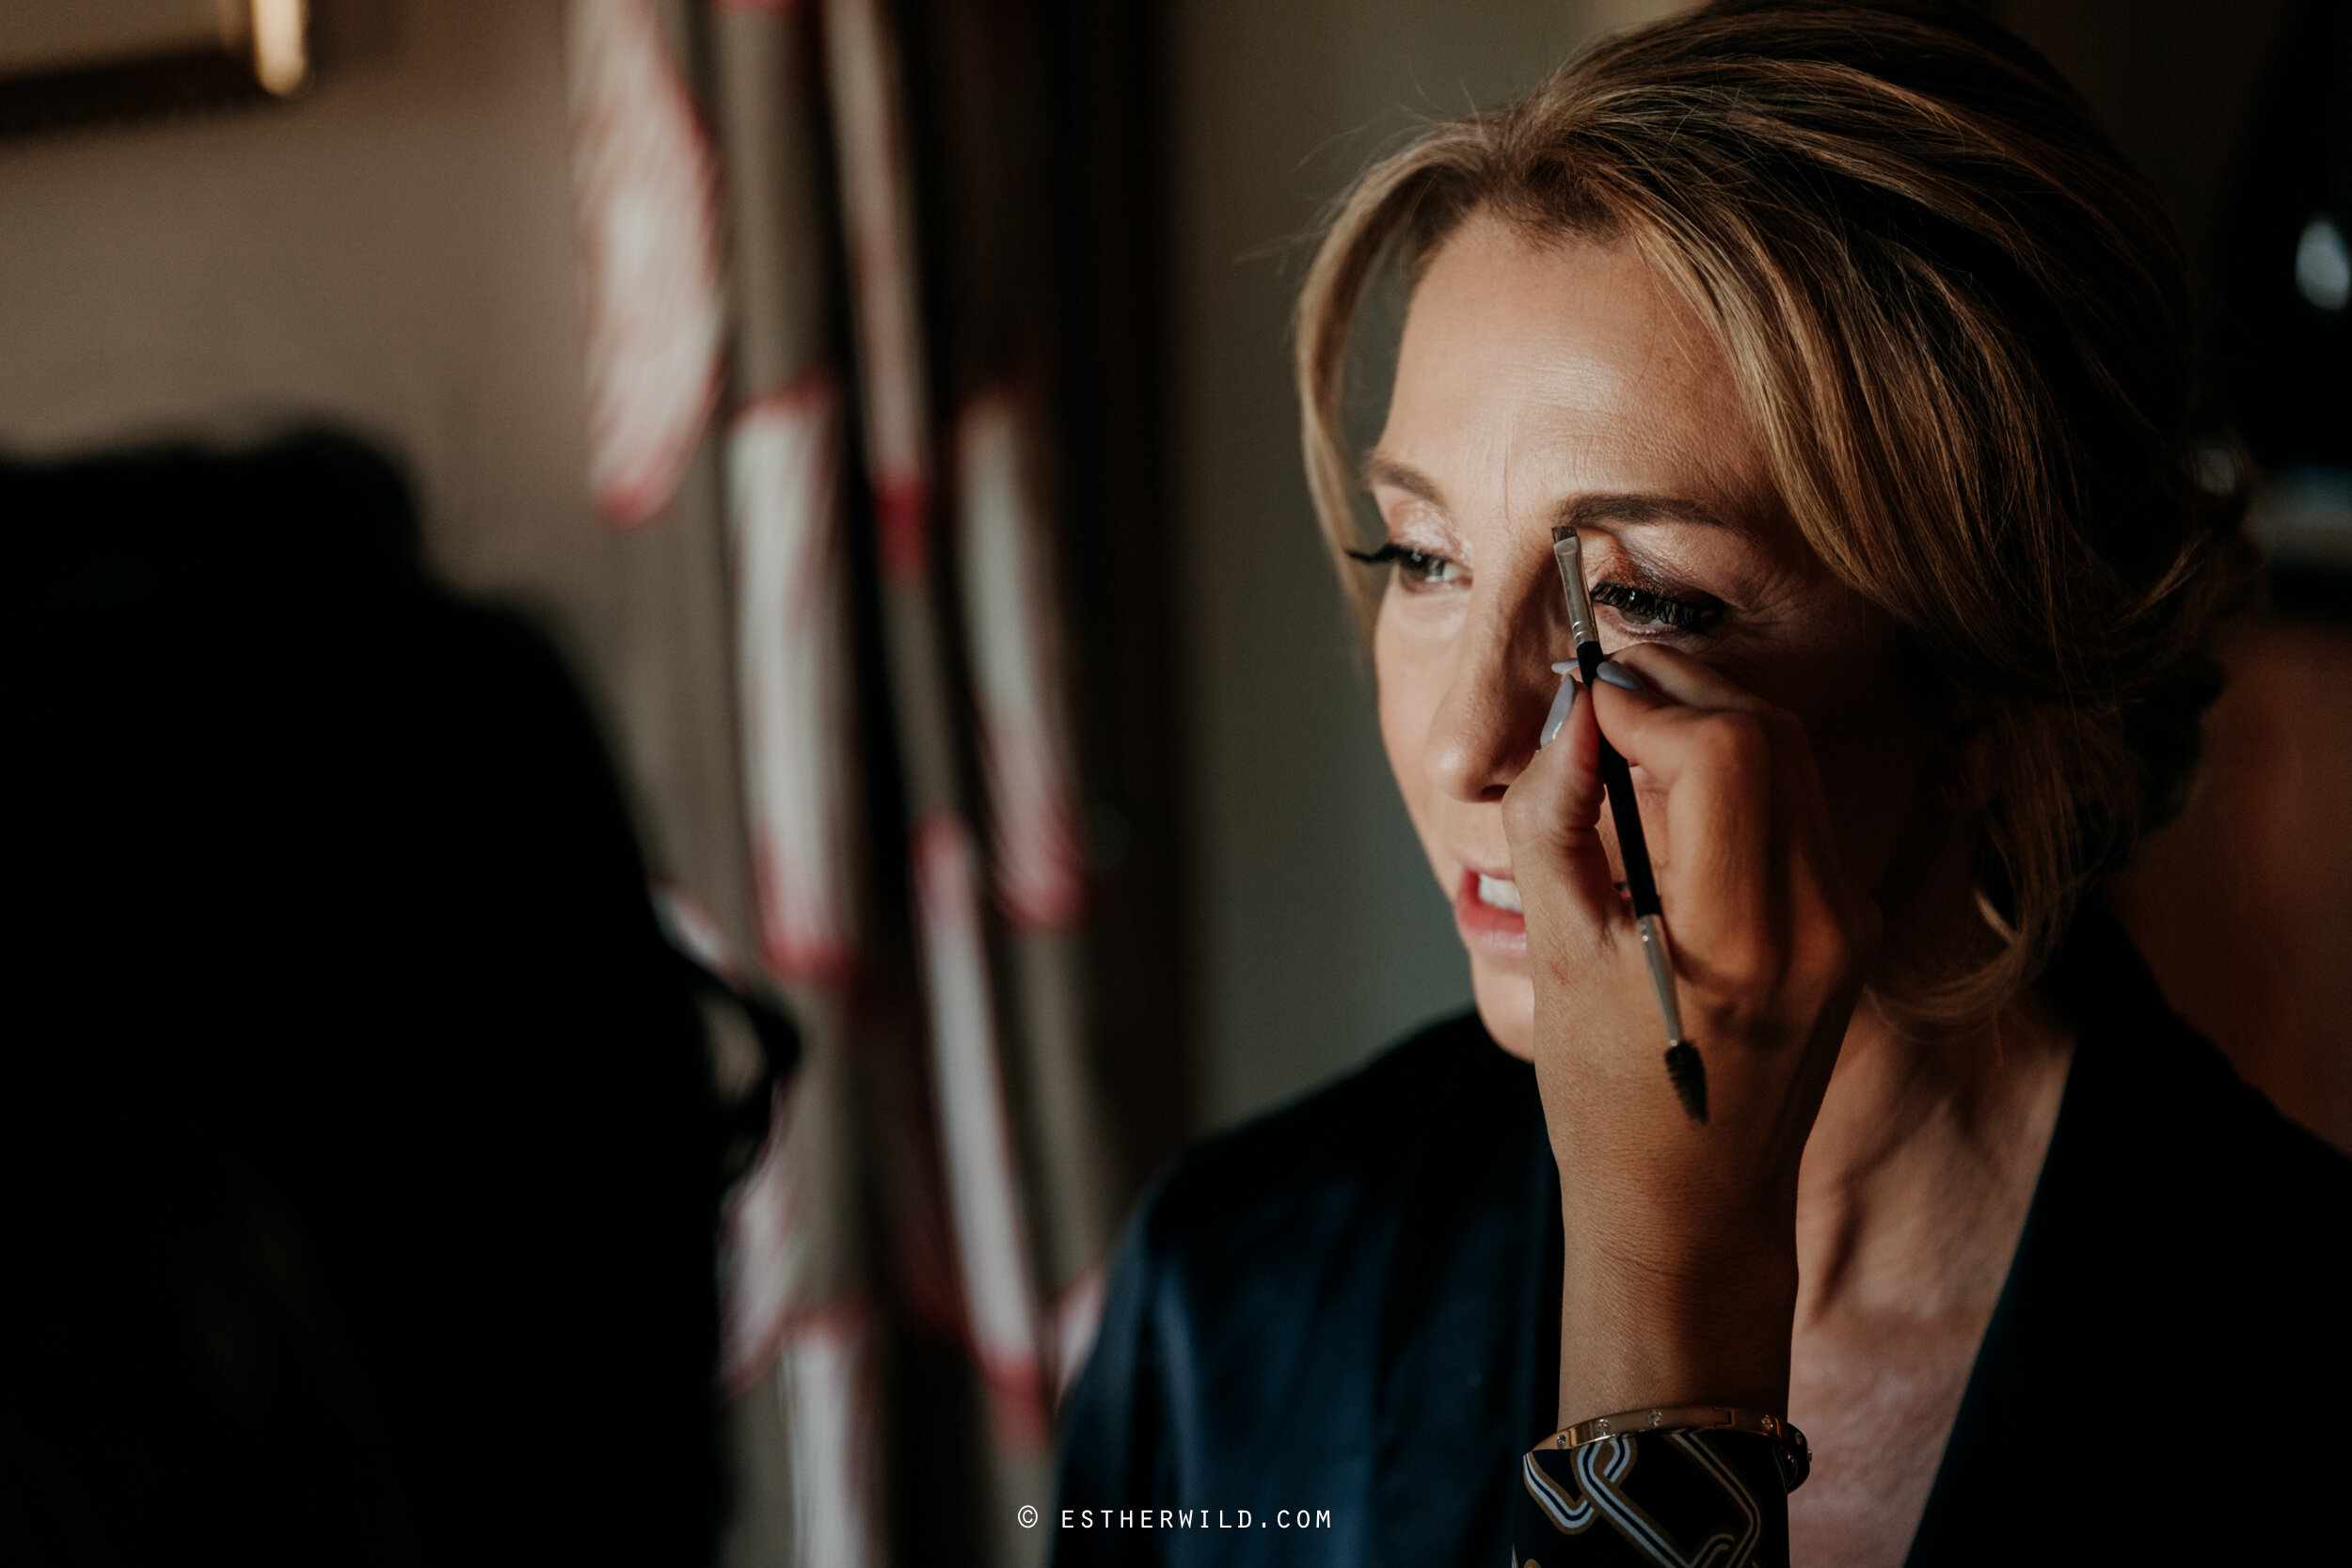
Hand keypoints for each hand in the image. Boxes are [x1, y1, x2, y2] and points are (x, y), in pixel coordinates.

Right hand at [1501, 645, 1877, 1425]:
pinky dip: (1734, 772)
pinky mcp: (1854, 923)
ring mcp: (1851, 923)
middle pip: (1769, 734)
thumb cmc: (1606, 1098)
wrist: (1694, 1207)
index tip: (1581, 706)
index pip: (1723, 750)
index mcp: (1743, 941)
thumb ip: (1553, 820)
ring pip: (1792, 757)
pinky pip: (1799, 804)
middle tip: (1597, 709)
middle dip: (1676, 694)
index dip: (1643, 702)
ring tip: (1624, 745)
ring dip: (1706, 723)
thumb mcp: (1556, 954)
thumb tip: (1571, 714)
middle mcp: (1821, 924)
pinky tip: (1670, 798)